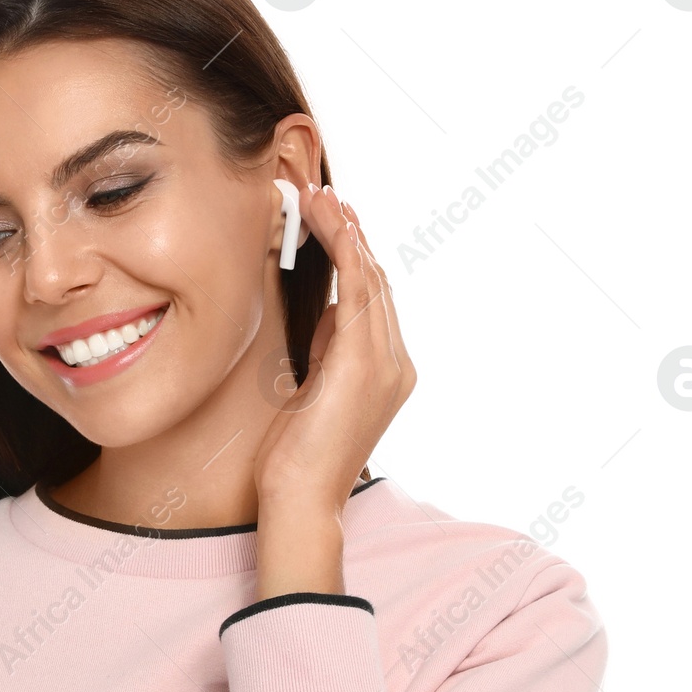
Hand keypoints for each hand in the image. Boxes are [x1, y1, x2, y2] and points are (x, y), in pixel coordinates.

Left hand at [253, 183, 415, 598]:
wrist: (300, 499)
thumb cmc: (294, 458)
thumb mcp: (312, 390)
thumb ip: (326, 351)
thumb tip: (323, 312)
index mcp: (387, 370)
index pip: (372, 298)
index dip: (352, 253)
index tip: (329, 219)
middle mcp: (397, 362)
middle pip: (375, 279)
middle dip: (349, 232)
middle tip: (320, 192)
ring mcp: (387, 362)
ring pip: (369, 277)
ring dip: (344, 230)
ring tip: (318, 195)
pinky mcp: (365, 362)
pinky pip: (359, 290)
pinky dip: (345, 250)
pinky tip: (329, 221)